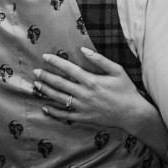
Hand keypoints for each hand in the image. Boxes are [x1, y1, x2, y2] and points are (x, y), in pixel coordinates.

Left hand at [33, 47, 150, 130]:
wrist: (132, 113)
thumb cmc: (126, 90)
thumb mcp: (117, 70)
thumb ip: (99, 60)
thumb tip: (83, 50)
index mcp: (91, 80)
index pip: (69, 69)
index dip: (55, 62)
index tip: (45, 56)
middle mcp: (84, 94)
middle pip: (60, 83)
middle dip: (46, 76)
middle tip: (35, 72)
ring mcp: (82, 107)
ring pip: (59, 98)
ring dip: (47, 91)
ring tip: (36, 85)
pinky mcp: (84, 118)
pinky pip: (65, 115)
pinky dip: (54, 112)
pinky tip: (45, 107)